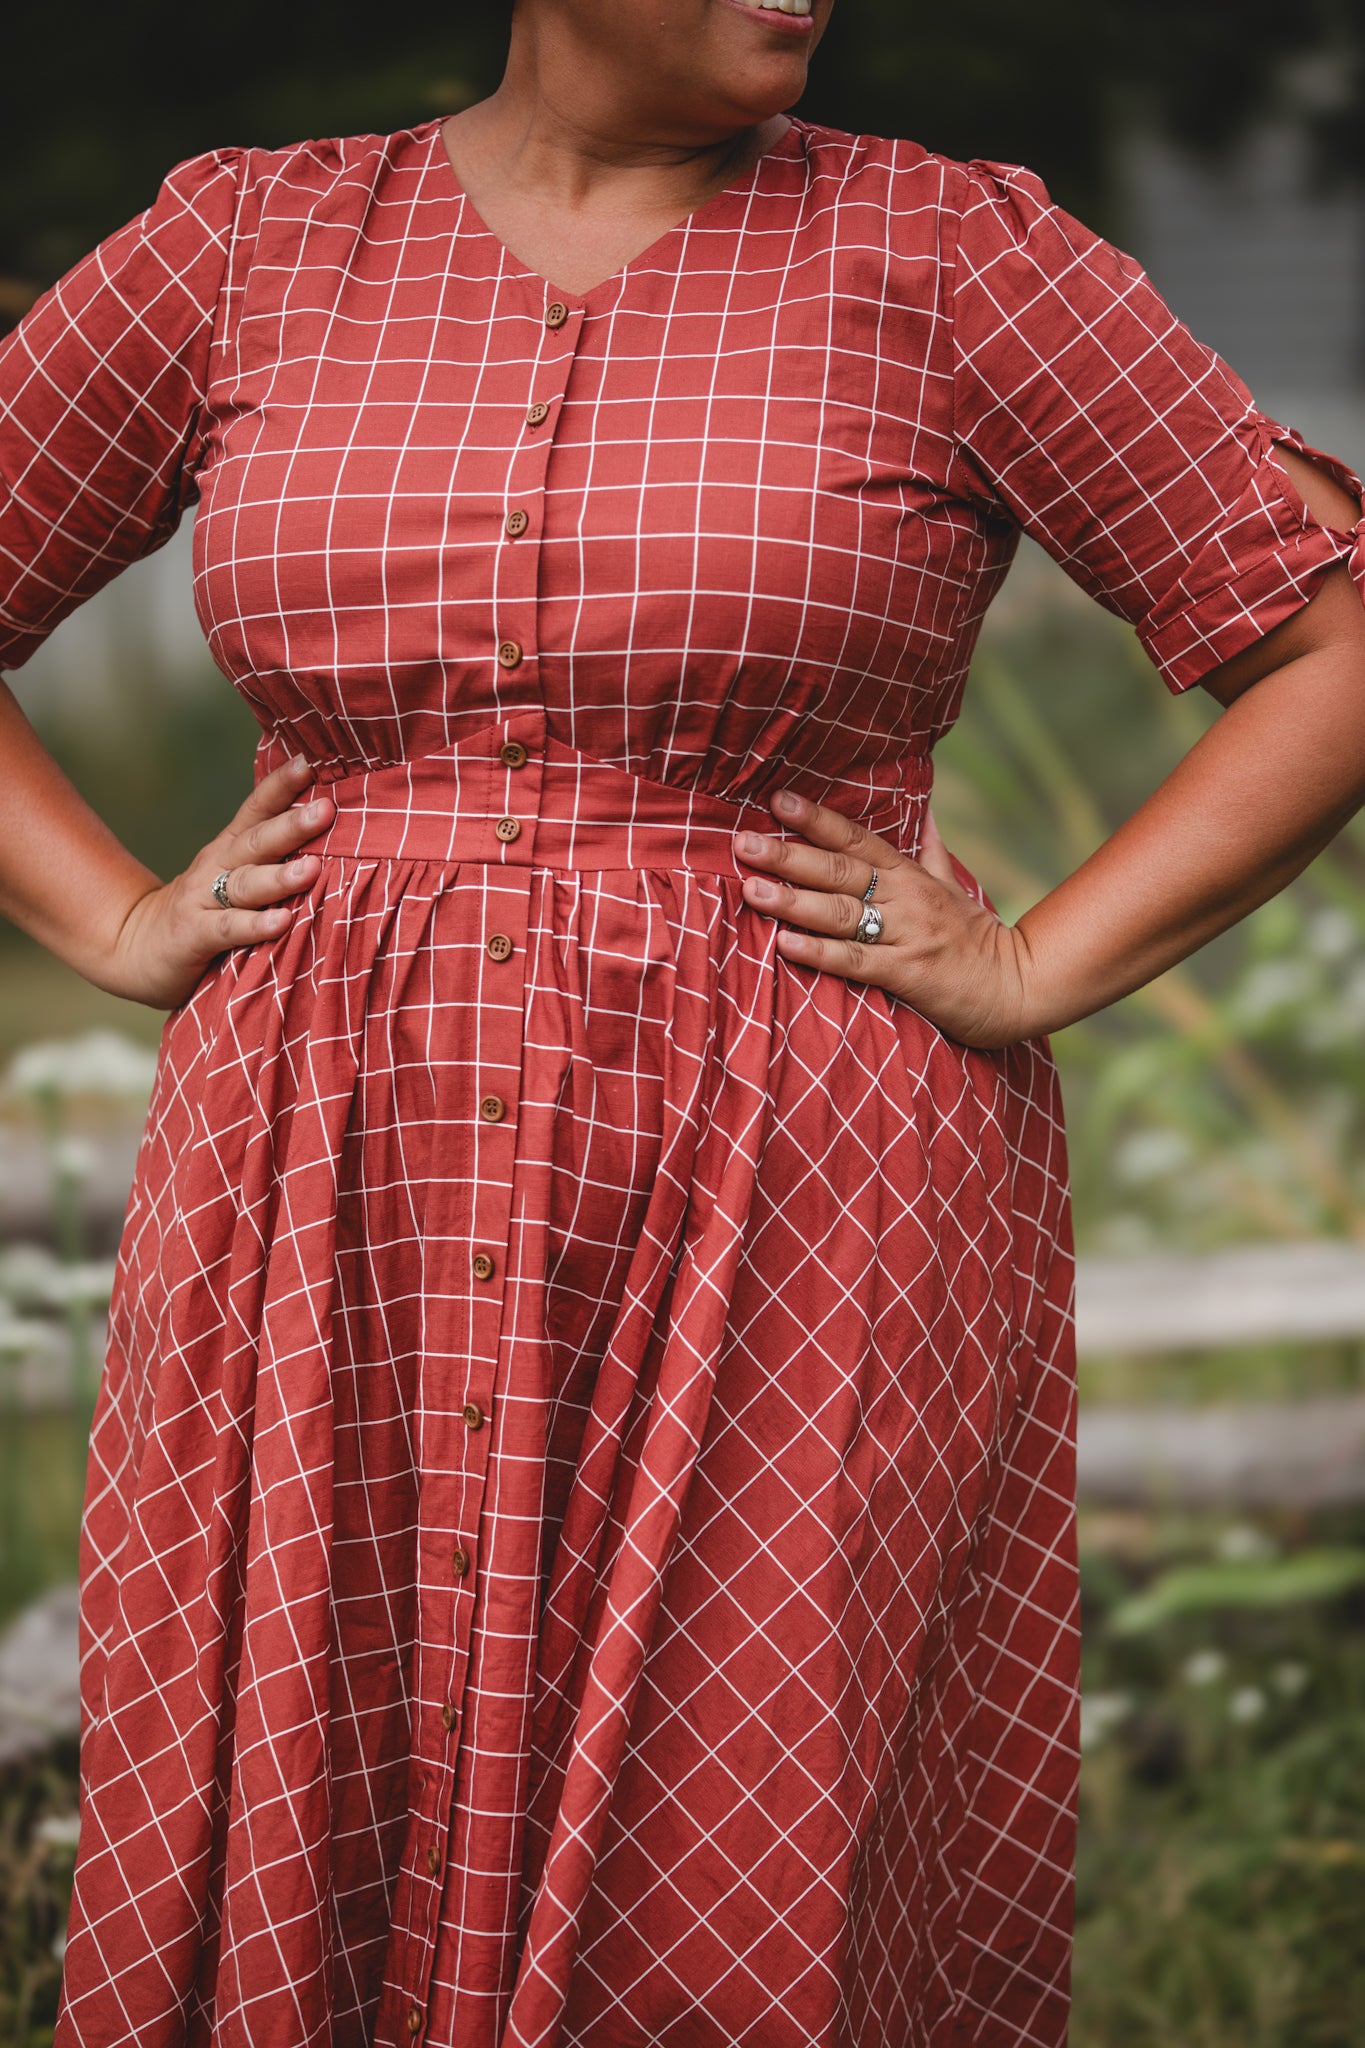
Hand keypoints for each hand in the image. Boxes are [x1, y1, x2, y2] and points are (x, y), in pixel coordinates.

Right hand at [106, 756, 334, 1007]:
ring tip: (312, 869)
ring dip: (279, 876)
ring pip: (245, 883)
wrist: (137, 947)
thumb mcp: (235, 878)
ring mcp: (203, 899)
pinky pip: (229, 928)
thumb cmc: (205, 912)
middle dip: (292, 824)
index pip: (257, 809)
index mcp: (231, 848)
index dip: (280, 785)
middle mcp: (217, 866)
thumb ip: (271, 860)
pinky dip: (255, 925)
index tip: (310, 763)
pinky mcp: (194, 935)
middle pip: (256, 840)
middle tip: (326, 810)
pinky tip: (283, 922)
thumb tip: (329, 837)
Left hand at [735, 790, 1033, 1048]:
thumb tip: (926, 807)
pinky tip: (786, 944)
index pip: (857, 838)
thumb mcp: (955, 886)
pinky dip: (821, 952)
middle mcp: (906, 898)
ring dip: (794, 901)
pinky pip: (857, 961)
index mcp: (911, 875)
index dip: (817, 819)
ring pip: (842, 913)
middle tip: (743, 843)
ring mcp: (907, 935)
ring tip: (753, 891)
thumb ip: (932, 849)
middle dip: (789, 856)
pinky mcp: (908, 974)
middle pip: (840, 870)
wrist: (1018, 986)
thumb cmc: (978, 939)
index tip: (777, 801)